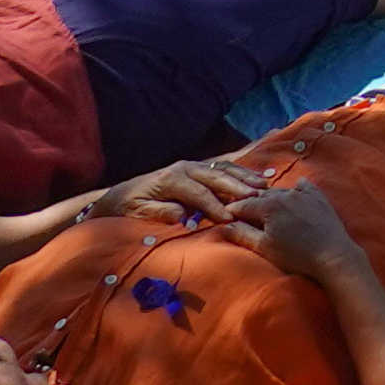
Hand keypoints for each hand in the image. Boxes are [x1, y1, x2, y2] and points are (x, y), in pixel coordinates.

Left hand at [85, 154, 264, 233]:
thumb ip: (159, 213)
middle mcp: (184, 168)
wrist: (121, 195)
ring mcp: (193, 166)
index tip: (229, 218)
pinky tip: (255, 179)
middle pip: (216, 177)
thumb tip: (181, 215)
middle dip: (237, 188)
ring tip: (263, 186)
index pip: (198, 193)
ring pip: (223, 169)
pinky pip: (223, 168)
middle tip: (256, 198)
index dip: (214, 205)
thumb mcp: (138, 213)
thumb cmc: (130, 208)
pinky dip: (240, 173)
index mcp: (171, 179)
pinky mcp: (198, 168)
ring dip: (243, 177)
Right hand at [218, 178, 364, 286]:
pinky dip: (295, 189)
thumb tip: (224, 225)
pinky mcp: (318, 197)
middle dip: (249, 204)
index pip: (242, 205)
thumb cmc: (296, 255)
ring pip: (279, 192)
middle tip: (241, 214)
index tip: (224, 217)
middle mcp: (285, 193)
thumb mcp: (264, 247)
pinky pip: (303, 187)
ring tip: (263, 209)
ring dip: (269, 199)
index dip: (231, 211)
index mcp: (268, 205)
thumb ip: (242, 234)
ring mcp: (303, 194)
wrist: (333, 255)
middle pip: (259, 197)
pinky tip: (294, 191)